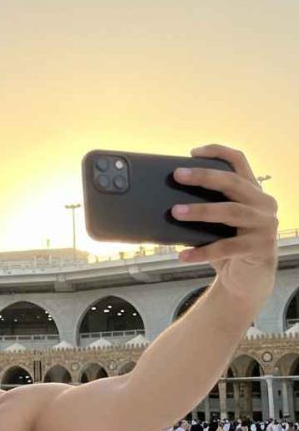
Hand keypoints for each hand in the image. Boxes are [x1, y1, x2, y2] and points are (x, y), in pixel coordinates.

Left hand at [172, 145, 278, 308]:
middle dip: (203, 177)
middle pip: (233, 182)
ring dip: (201, 210)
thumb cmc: (227, 244)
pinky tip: (183, 255)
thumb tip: (166, 200)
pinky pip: (226, 247)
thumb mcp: (216, 223)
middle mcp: (263, 204)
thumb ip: (205, 207)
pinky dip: (202, 251)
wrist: (247, 278)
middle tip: (177, 175)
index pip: (239, 161)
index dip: (218, 152)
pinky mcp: (260, 247)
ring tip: (175, 212)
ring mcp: (265, 225)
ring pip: (230, 212)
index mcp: (252, 191)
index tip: (192, 152)